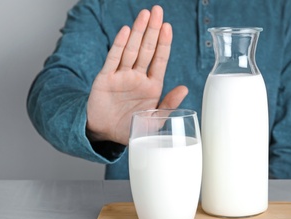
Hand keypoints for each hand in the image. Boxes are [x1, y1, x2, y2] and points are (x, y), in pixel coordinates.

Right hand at [86, 5, 187, 144]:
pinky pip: (113, 59)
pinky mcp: (105, 79)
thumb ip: (168, 104)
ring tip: (145, 15)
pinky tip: (126, 31)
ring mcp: (121, 76)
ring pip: (131, 50)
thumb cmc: (131, 128)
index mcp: (152, 86)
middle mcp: (137, 77)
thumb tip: (184, 88)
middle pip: (147, 49)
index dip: (164, 43)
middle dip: (153, 30)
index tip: (168, 27)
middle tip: (158, 11)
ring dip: (138, 32)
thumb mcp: (154, 120)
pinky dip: (119, 45)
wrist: (106, 135)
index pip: (160, 60)